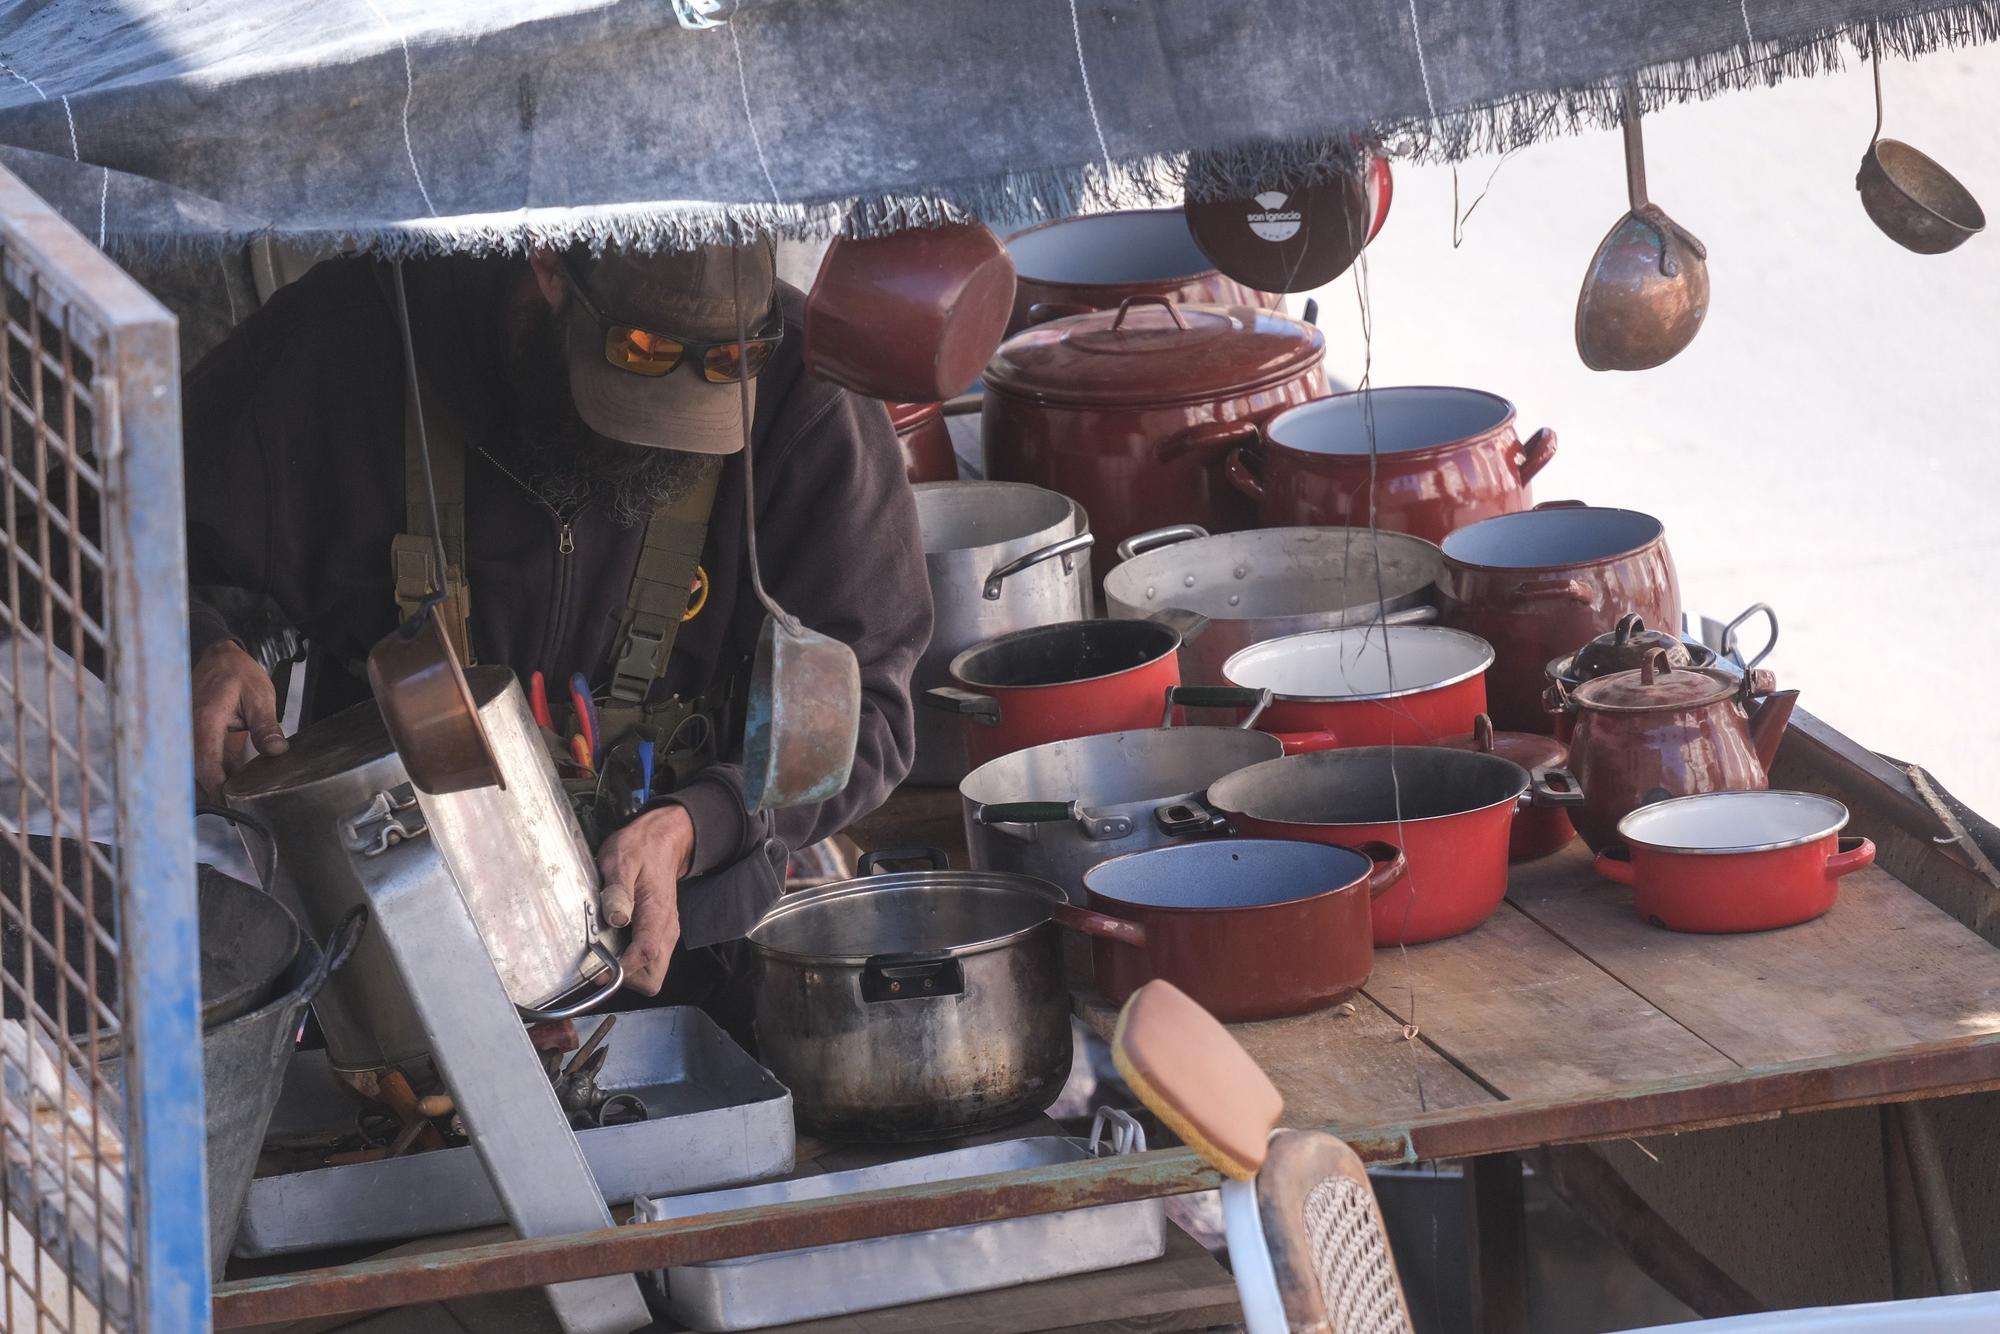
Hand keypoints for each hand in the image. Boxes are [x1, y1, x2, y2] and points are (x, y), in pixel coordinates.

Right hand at [192, 639, 286, 800]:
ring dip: (211, 785)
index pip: (205, 764)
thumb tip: (276, 751)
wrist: (219, 657)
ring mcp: (187, 734)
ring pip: (194, 769)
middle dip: (212, 793)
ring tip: (234, 801)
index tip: (230, 805)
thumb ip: (266, 726)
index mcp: (205, 720)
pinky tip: (229, 783)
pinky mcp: (193, 737)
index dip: (216, 788)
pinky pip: (199, 760)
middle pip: (195, 772)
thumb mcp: (260, 696)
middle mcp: (188, 730)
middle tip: (235, 811)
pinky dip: (212, 772)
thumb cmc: (237, 673)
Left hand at [598, 804, 694, 995]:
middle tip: (601, 963)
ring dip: (627, 973)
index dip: (623, 968)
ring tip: (604, 954)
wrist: (664, 841)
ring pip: (651, 974)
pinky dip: (630, 963)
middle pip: (652, 978)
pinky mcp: (658, 934)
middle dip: (626, 979)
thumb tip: (615, 918)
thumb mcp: (622, 860)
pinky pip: (648, 962)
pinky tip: (613, 946)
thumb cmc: (641, 849)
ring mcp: (664, 934)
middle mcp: (666, 930)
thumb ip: (618, 890)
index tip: (599, 968)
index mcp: (657, 913)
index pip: (646, 954)